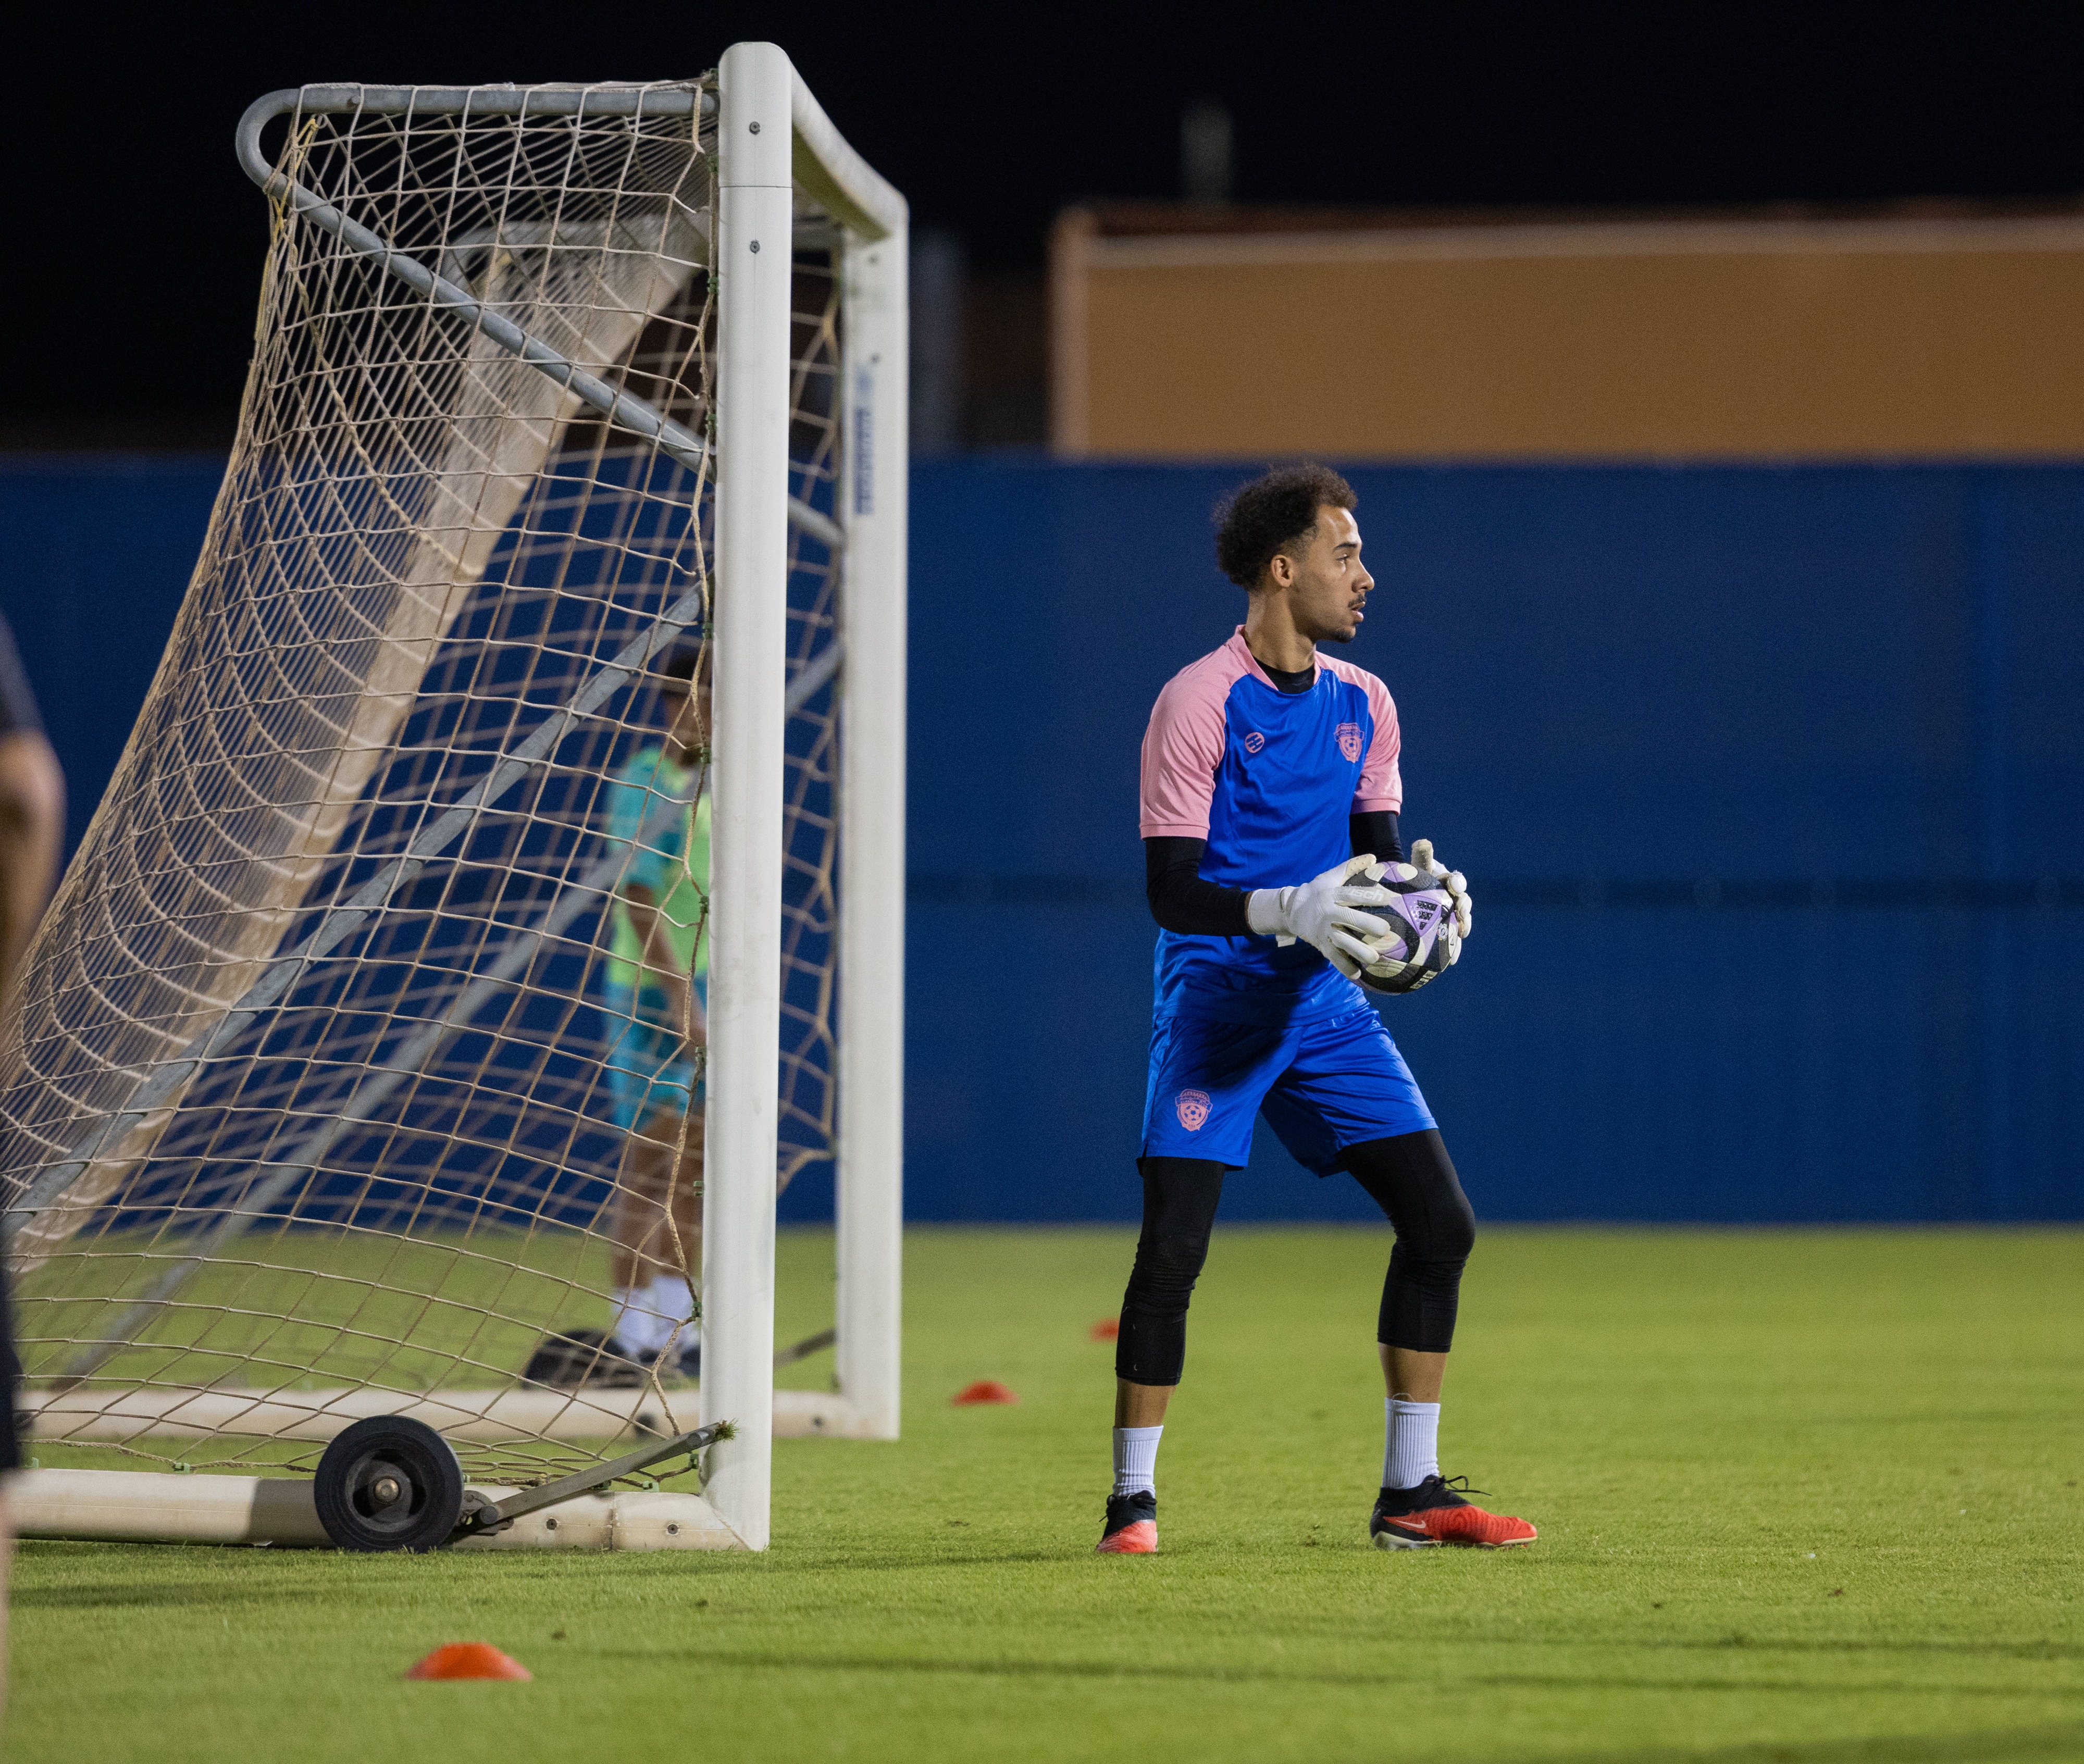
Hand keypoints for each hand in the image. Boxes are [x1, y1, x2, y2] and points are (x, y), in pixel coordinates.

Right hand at [1247, 854, 1398, 978]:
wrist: (1292, 910)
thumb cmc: (1319, 890)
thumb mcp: (1331, 876)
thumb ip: (1352, 867)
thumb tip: (1374, 858)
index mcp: (1332, 894)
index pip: (1352, 894)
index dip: (1369, 896)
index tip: (1388, 898)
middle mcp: (1328, 913)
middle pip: (1348, 919)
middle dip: (1366, 925)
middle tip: (1385, 930)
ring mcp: (1324, 931)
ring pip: (1341, 942)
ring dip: (1357, 951)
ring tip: (1375, 958)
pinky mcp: (1321, 945)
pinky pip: (1333, 958)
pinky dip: (1344, 967)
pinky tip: (1357, 974)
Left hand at [1408, 839, 1471, 946]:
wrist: (1405, 896)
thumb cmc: (1410, 880)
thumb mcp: (1414, 869)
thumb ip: (1421, 858)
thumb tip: (1423, 841)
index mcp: (1447, 882)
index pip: (1456, 881)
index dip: (1457, 883)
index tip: (1452, 885)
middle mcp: (1453, 898)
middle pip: (1464, 902)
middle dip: (1465, 906)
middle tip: (1460, 910)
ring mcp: (1451, 915)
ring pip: (1462, 921)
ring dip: (1464, 926)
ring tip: (1462, 933)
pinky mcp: (1448, 931)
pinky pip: (1452, 941)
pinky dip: (1454, 950)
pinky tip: (1451, 960)